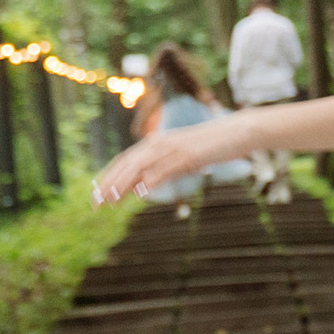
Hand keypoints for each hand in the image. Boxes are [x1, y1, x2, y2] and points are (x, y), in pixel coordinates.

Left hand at [91, 116, 252, 205]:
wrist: (236, 131)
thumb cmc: (211, 146)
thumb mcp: (182, 159)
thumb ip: (162, 169)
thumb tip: (142, 186)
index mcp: (157, 143)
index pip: (125, 159)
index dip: (109, 176)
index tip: (96, 193)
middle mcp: (160, 143)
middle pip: (128, 164)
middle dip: (110, 184)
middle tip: (96, 203)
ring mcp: (173, 149)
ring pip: (141, 166)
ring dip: (124, 184)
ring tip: (111, 201)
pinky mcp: (188, 155)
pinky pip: (165, 169)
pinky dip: (152, 180)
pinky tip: (142, 192)